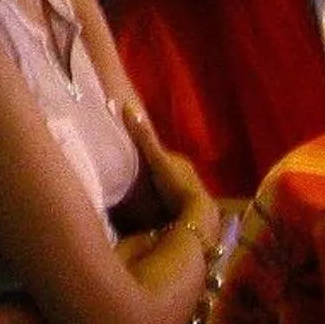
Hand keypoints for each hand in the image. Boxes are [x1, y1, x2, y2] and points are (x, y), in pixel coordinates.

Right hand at [120, 100, 215, 235]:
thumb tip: (128, 106)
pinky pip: (168, 202)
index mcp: (180, 161)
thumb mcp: (157, 160)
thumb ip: (144, 137)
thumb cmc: (177, 185)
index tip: (127, 156)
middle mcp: (187, 174)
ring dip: (154, 188)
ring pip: (166, 186)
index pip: (159, 153)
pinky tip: (149, 208)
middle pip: (163, 169)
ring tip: (134, 194)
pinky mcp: (186, 210)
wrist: (197, 217)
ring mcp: (188, 193)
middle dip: (149, 171)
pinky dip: (159, 202)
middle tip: (127, 176)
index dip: (144, 153)